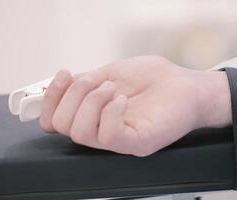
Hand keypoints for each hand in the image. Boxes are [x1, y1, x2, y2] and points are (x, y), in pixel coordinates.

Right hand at [40, 56, 231, 155]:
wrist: (186, 84)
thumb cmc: (151, 79)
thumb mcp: (109, 73)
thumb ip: (83, 82)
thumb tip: (58, 85)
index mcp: (92, 116)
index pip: (53, 121)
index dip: (50, 98)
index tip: (65, 74)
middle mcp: (100, 131)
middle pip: (62, 126)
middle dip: (74, 94)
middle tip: (100, 81)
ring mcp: (118, 140)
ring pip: (81, 132)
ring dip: (92, 100)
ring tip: (114, 89)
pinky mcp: (137, 142)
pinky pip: (110, 136)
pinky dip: (111, 111)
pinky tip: (124, 99)